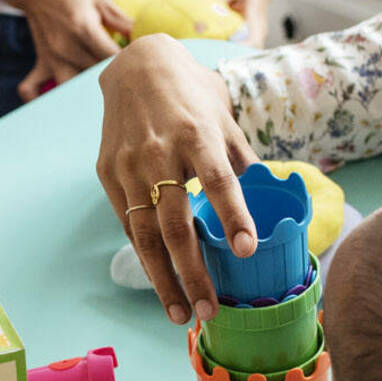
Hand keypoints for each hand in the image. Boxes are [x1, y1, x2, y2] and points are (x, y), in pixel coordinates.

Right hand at [0, 0, 132, 100]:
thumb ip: (120, 20)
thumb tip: (142, 36)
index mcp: (83, 29)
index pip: (112, 57)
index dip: (130, 61)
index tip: (141, 62)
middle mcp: (66, 47)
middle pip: (96, 75)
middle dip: (115, 77)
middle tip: (130, 79)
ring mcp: (51, 57)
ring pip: (71, 88)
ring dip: (85, 92)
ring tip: (101, 93)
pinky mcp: (41, 60)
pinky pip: (32, 88)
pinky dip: (40, 98)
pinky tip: (57, 103)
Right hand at [93, 34, 259, 324]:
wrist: (137, 67)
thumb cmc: (192, 97)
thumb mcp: (224, 120)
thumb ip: (244, 163)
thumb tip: (274, 200)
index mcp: (196, 133)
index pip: (218, 180)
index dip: (233, 215)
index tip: (246, 250)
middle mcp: (159, 151)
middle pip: (176, 222)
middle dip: (193, 271)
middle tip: (209, 309)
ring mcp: (128, 164)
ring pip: (144, 233)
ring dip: (163, 279)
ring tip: (181, 313)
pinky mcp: (107, 172)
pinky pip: (128, 222)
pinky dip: (144, 253)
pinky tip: (160, 278)